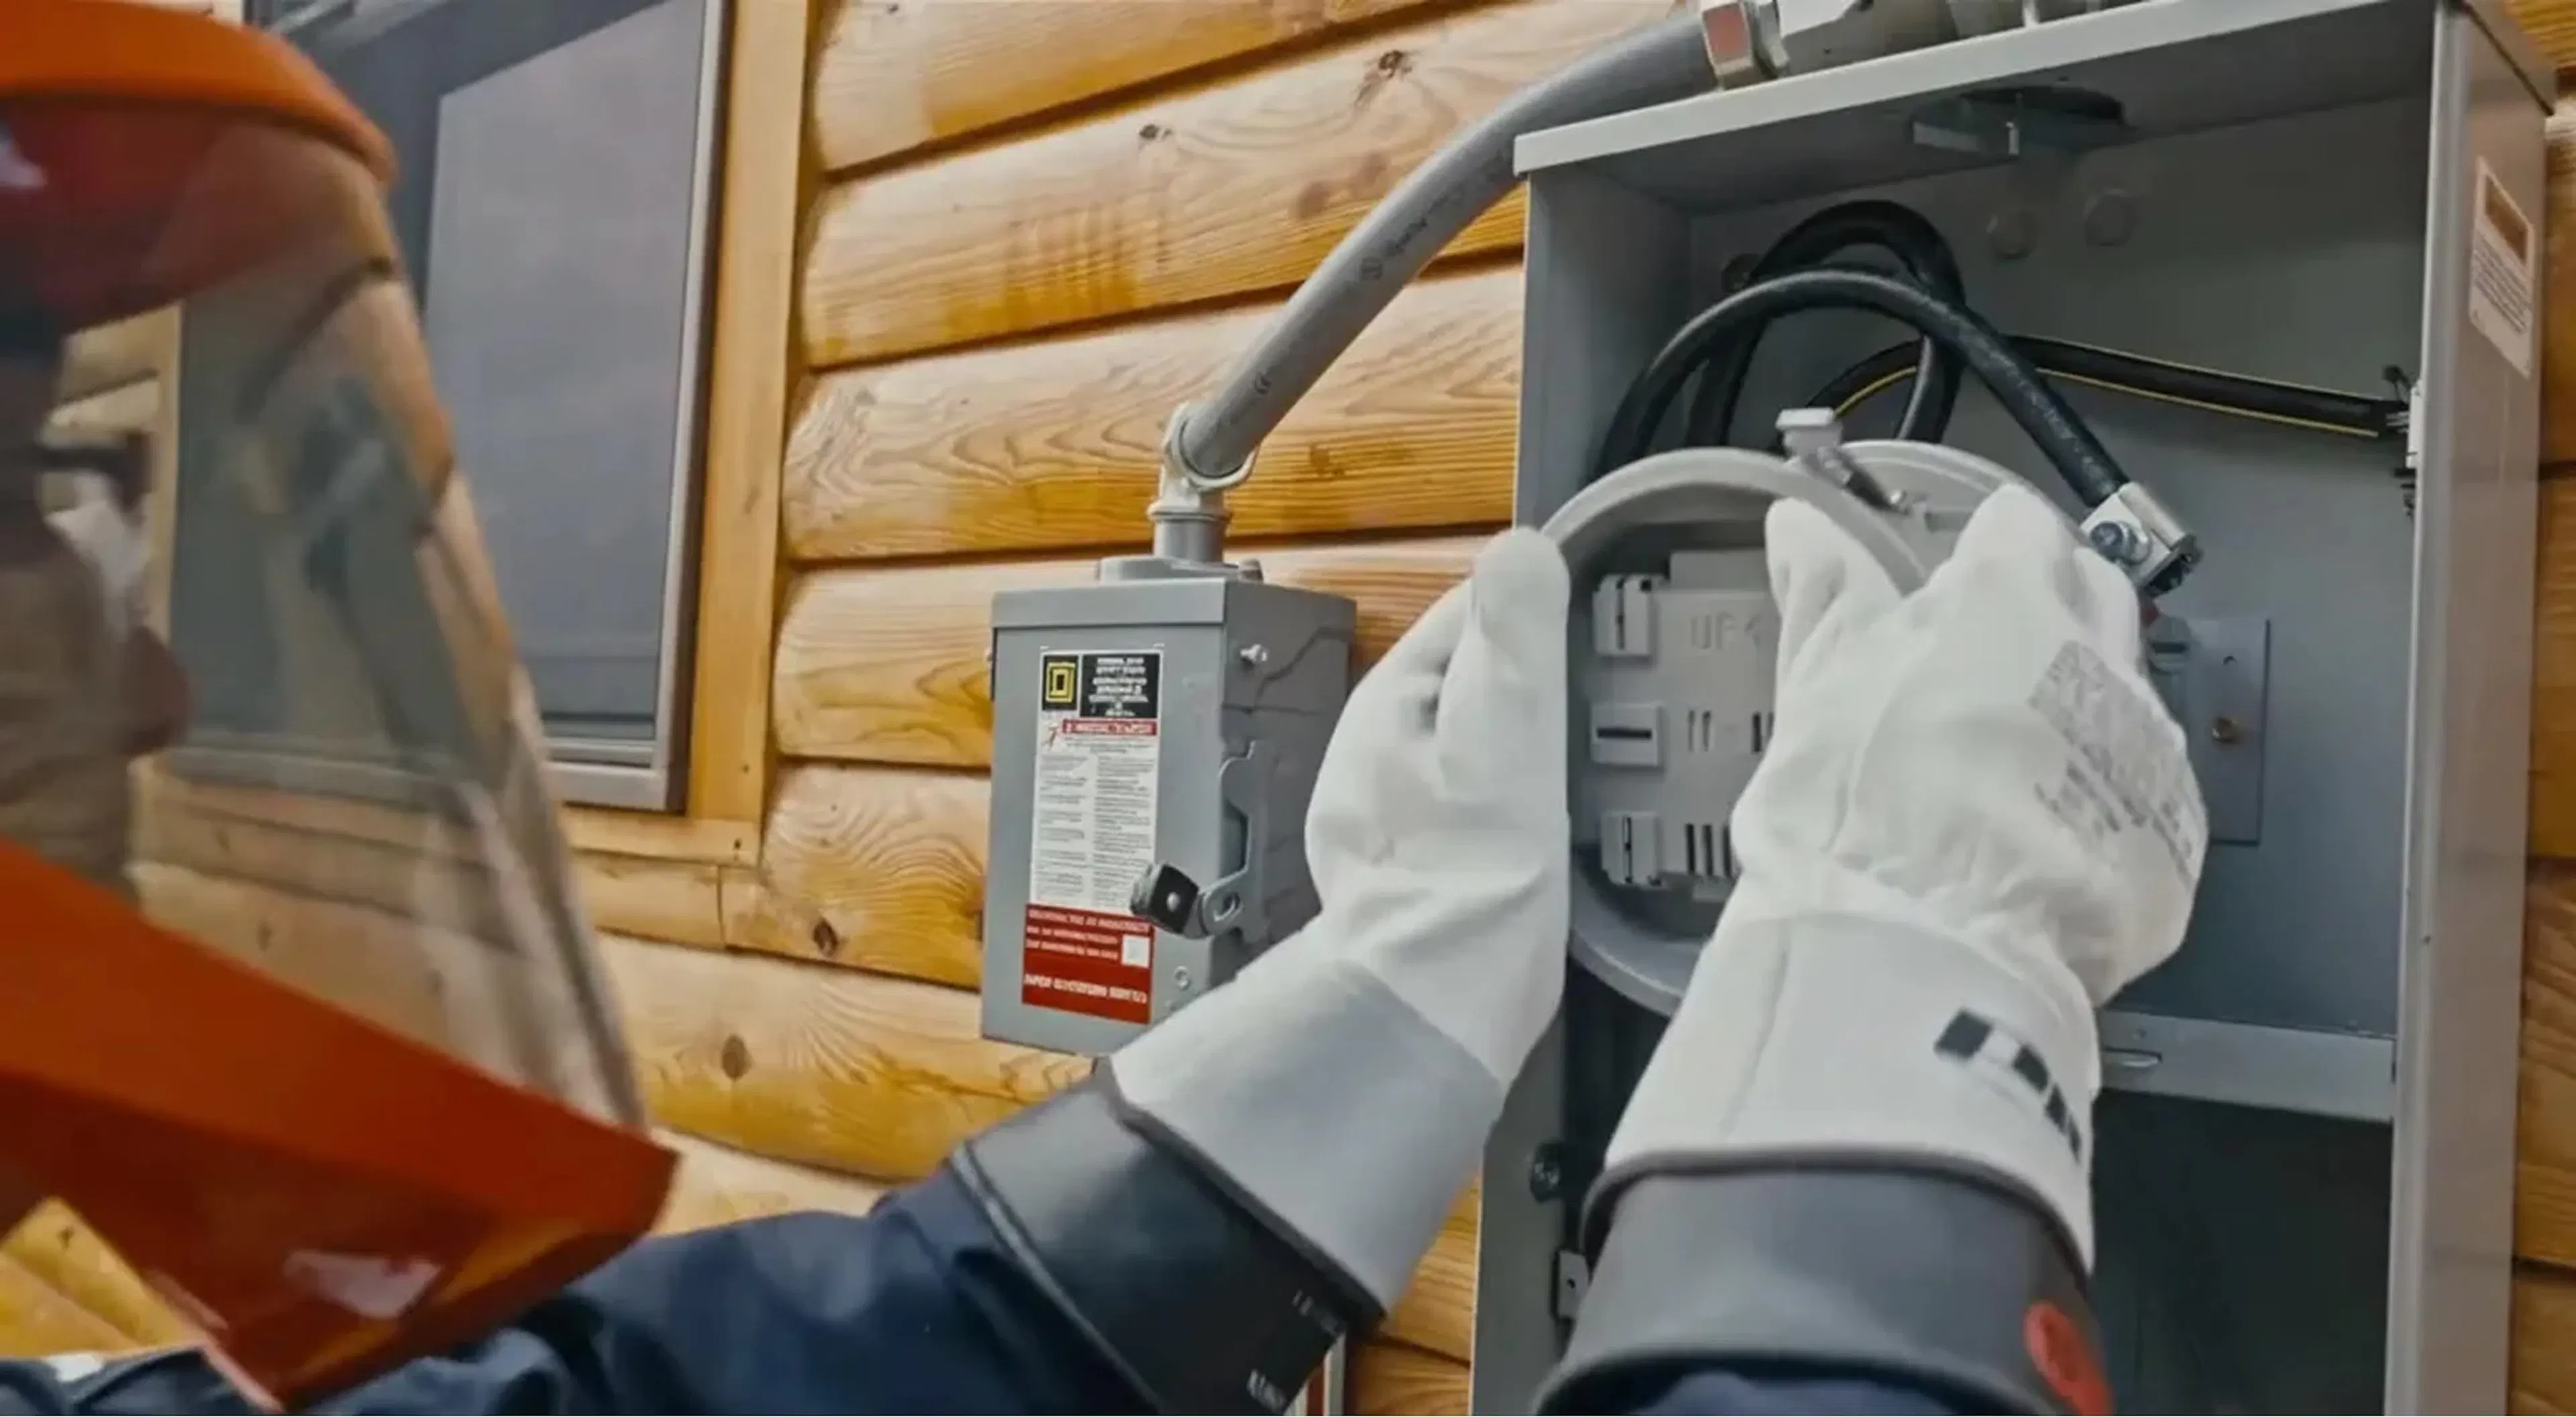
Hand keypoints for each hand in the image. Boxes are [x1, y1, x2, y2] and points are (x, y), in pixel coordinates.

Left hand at [1296, 524, 1572, 1084]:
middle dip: (1531, 680)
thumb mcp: (1503, 730)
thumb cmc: (1475, 871)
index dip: (1536, 612)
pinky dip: (1513, 798)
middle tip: (1608, 694)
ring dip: (1525, 741)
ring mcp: (1390, 809)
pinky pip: (1474, 800)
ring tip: (1588, 753)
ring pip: (1473, 741)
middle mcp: (1374, 749)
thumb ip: (1512, 636)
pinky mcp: (1419, 864)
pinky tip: (1550, 819)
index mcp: (1388, 701)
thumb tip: (1521, 546)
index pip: (1469, 615)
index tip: (1599, 624)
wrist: (1443, 1001)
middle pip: (1470, 680)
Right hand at [1599, 484, 2206, 1266]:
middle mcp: (2104, 656)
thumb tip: (1803, 519)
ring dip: (2078, 715)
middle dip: (2054, 611)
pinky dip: (2098, 806)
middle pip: (2097, 596)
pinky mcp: (2174, 843)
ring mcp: (2149, 751)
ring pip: (2125, 700)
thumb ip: (1824, 592)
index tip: (1949, 585)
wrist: (1927, 953)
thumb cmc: (1857, 800)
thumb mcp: (1817, 683)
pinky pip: (2141, 799)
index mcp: (2012, 598)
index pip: (2019, 527)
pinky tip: (2040, 845)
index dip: (1984, 549)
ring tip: (2004, 775)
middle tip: (1984, 667)